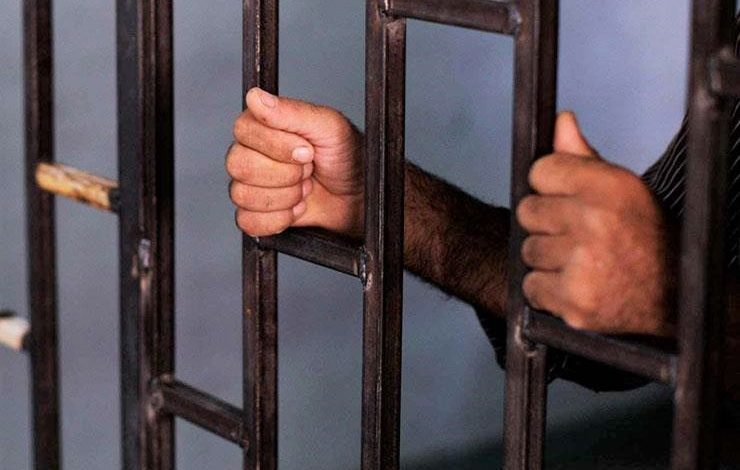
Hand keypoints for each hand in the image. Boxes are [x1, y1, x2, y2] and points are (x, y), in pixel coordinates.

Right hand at [227, 88, 363, 236]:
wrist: (360, 197)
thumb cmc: (348, 158)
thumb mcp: (329, 127)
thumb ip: (293, 111)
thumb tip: (256, 96)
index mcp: (264, 126)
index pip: (243, 130)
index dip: (277, 146)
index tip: (308, 151)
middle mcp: (251, 153)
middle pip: (239, 164)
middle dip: (284, 174)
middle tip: (309, 170)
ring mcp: (250, 185)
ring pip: (242, 194)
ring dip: (285, 197)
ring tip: (305, 188)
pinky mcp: (256, 214)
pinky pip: (247, 221)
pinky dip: (278, 219)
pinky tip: (296, 209)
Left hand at [516, 112, 674, 335]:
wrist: (676, 297)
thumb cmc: (646, 240)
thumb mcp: (624, 191)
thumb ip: (583, 158)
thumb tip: (561, 121)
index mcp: (610, 187)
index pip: (541, 170)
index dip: (550, 187)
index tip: (567, 200)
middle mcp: (596, 221)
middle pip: (528, 210)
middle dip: (545, 224)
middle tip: (575, 236)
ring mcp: (584, 263)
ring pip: (528, 250)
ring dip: (546, 260)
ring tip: (579, 262)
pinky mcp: (575, 300)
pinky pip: (531, 287)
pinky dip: (547, 291)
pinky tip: (575, 285)